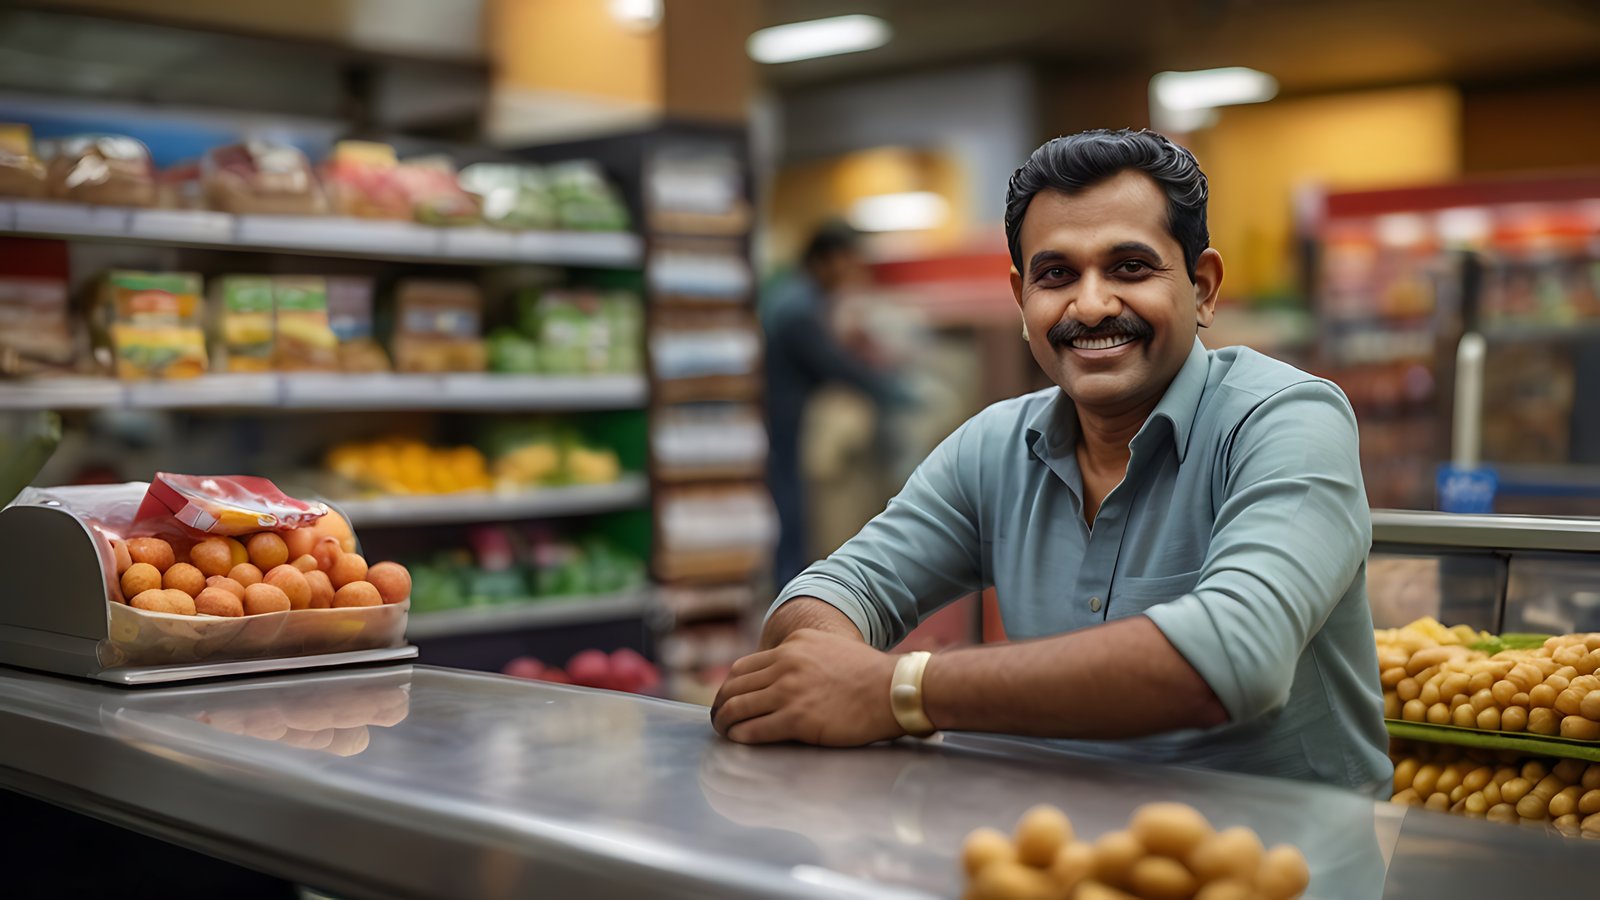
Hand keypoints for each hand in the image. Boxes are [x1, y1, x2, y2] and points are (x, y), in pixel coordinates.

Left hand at [711, 629, 902, 745]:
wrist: (893, 690)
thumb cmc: (869, 676)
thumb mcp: (830, 649)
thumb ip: (803, 658)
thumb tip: (784, 677)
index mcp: (794, 645)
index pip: (744, 666)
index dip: (730, 685)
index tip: (727, 698)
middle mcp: (787, 664)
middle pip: (735, 685)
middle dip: (722, 704)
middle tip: (719, 718)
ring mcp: (790, 691)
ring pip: (739, 707)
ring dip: (725, 722)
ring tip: (724, 732)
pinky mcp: (797, 719)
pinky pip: (755, 729)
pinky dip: (741, 736)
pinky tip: (740, 741)